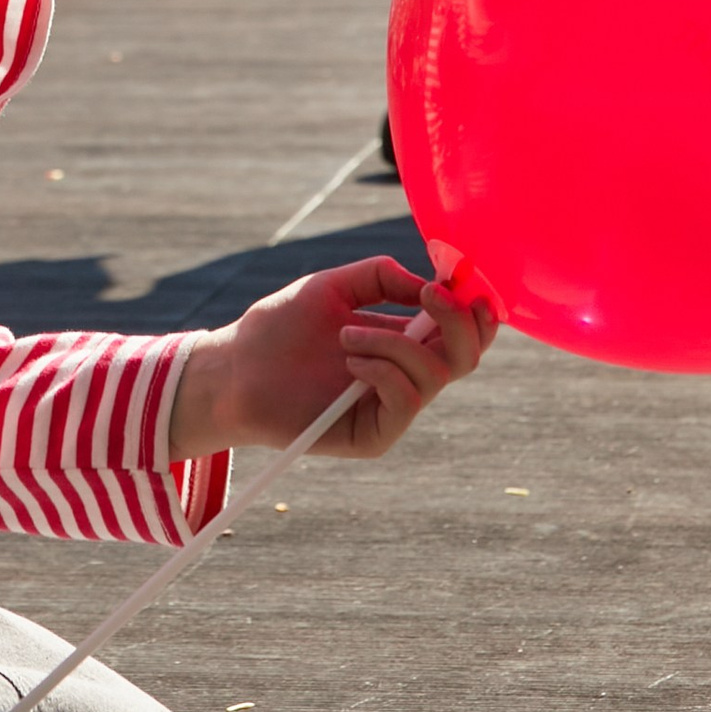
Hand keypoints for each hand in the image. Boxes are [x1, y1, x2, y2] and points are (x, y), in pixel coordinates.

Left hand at [173, 255, 496, 463]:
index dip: (476, 310)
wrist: (234, 366)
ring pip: (435, 373)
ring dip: (395, 342)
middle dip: (458, 321)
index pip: (461, 332)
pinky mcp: (375, 435)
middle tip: (430, 295)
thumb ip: (381, 276)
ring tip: (345, 335)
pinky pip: (406, 400)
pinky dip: (383, 369)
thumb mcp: (332, 286)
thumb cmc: (278, 327)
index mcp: (402, 340)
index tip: (465, 282)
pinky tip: (348, 360)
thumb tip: (431, 283)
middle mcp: (404, 375)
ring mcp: (391, 408)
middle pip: (466, 356)